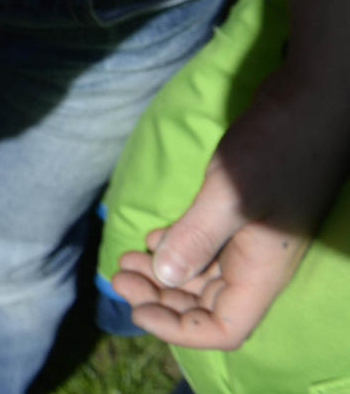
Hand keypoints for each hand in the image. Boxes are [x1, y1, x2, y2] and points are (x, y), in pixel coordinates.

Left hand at [111, 60, 349, 349]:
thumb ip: (196, 238)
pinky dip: (178, 248)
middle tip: (117, 277)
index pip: (223, 328)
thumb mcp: (228, 194)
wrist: (313, 100)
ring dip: (164, 274)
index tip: (135, 308)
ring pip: (204, 275)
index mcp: (261, 271)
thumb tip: (163, 278)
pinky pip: (207, 247)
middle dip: (161, 299)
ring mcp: (252, 237)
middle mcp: (258, 263)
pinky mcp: (244, 213)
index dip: (179, 330)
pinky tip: (151, 240)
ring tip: (123, 261)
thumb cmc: (276, 147)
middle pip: (207, 305)